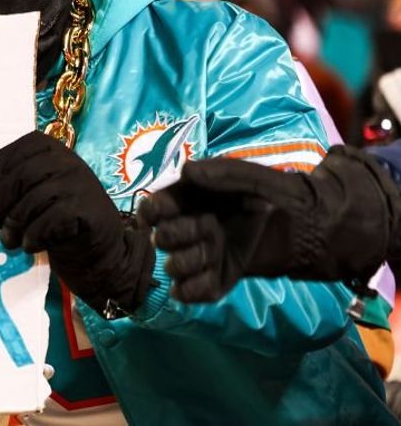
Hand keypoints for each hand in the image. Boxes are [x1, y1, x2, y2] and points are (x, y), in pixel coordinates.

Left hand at [0, 131, 154, 314]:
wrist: (98, 253)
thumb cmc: (57, 223)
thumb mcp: (34, 194)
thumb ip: (14, 182)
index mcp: (54, 151)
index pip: (18, 149)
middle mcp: (69, 162)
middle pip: (21, 176)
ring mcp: (81, 185)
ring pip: (32, 200)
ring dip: (13, 225)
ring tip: (10, 239)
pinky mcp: (88, 211)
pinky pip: (48, 222)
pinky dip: (33, 237)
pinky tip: (32, 245)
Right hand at [138, 147, 397, 302]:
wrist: (310, 228)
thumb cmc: (279, 195)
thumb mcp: (252, 177)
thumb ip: (221, 172)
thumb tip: (186, 170)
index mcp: (191, 201)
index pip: (155, 207)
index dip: (153, 211)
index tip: (161, 212)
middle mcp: (191, 228)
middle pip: (161, 239)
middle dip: (175, 236)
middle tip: (205, 230)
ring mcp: (204, 256)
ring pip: (174, 267)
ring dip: (186, 263)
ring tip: (209, 256)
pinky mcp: (218, 279)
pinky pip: (192, 293)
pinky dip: (194, 291)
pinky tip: (211, 279)